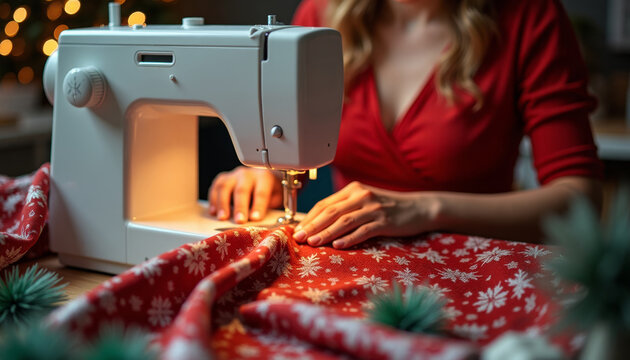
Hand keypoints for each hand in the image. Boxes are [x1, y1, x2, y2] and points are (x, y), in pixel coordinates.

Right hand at [208, 166, 281, 223]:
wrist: (263, 180)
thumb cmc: (269, 192)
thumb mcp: (275, 199)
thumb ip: (268, 207)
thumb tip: (260, 221)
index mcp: (264, 177)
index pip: (261, 192)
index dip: (258, 206)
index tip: (255, 218)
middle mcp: (248, 174)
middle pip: (242, 190)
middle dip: (240, 207)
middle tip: (240, 221)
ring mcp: (234, 175)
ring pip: (225, 187)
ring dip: (223, 204)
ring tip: (223, 218)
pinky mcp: (223, 178)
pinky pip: (215, 187)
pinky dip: (213, 199)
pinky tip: (213, 211)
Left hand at [293, 182, 441, 248]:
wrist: (419, 208)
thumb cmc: (388, 207)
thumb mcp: (364, 202)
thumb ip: (344, 209)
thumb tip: (318, 225)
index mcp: (353, 189)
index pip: (326, 204)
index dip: (310, 217)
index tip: (297, 230)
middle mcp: (362, 196)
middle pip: (332, 211)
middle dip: (313, 225)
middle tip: (299, 238)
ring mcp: (374, 208)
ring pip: (345, 221)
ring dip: (327, 233)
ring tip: (314, 243)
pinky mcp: (385, 221)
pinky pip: (363, 230)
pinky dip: (349, 238)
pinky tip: (338, 246)